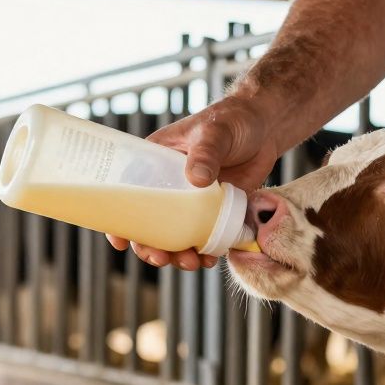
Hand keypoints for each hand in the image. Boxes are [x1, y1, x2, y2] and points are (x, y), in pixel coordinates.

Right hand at [108, 95, 280, 269]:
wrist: (265, 128)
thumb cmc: (232, 120)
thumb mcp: (214, 133)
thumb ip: (206, 153)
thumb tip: (197, 179)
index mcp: (155, 163)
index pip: (127, 194)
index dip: (119, 221)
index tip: (121, 241)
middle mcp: (168, 186)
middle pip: (148, 224)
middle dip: (150, 247)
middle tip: (161, 259)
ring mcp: (190, 202)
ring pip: (174, 237)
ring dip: (177, 255)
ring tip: (191, 263)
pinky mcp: (213, 212)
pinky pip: (202, 238)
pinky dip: (204, 252)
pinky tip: (209, 260)